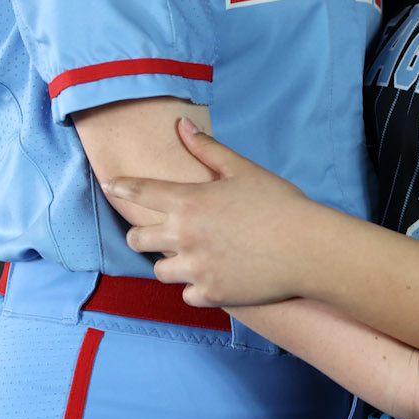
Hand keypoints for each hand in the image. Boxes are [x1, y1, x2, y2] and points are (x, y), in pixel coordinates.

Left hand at [104, 122, 312, 306]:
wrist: (308, 248)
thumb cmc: (279, 203)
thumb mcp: (242, 169)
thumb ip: (207, 149)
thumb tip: (182, 124)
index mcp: (189, 201)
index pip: (140, 192)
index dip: (121, 187)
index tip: (111, 186)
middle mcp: (184, 236)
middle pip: (137, 239)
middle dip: (143, 235)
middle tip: (161, 233)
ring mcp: (196, 268)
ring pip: (160, 271)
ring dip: (170, 263)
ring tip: (190, 257)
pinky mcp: (211, 294)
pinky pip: (187, 294)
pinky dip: (196, 286)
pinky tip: (212, 276)